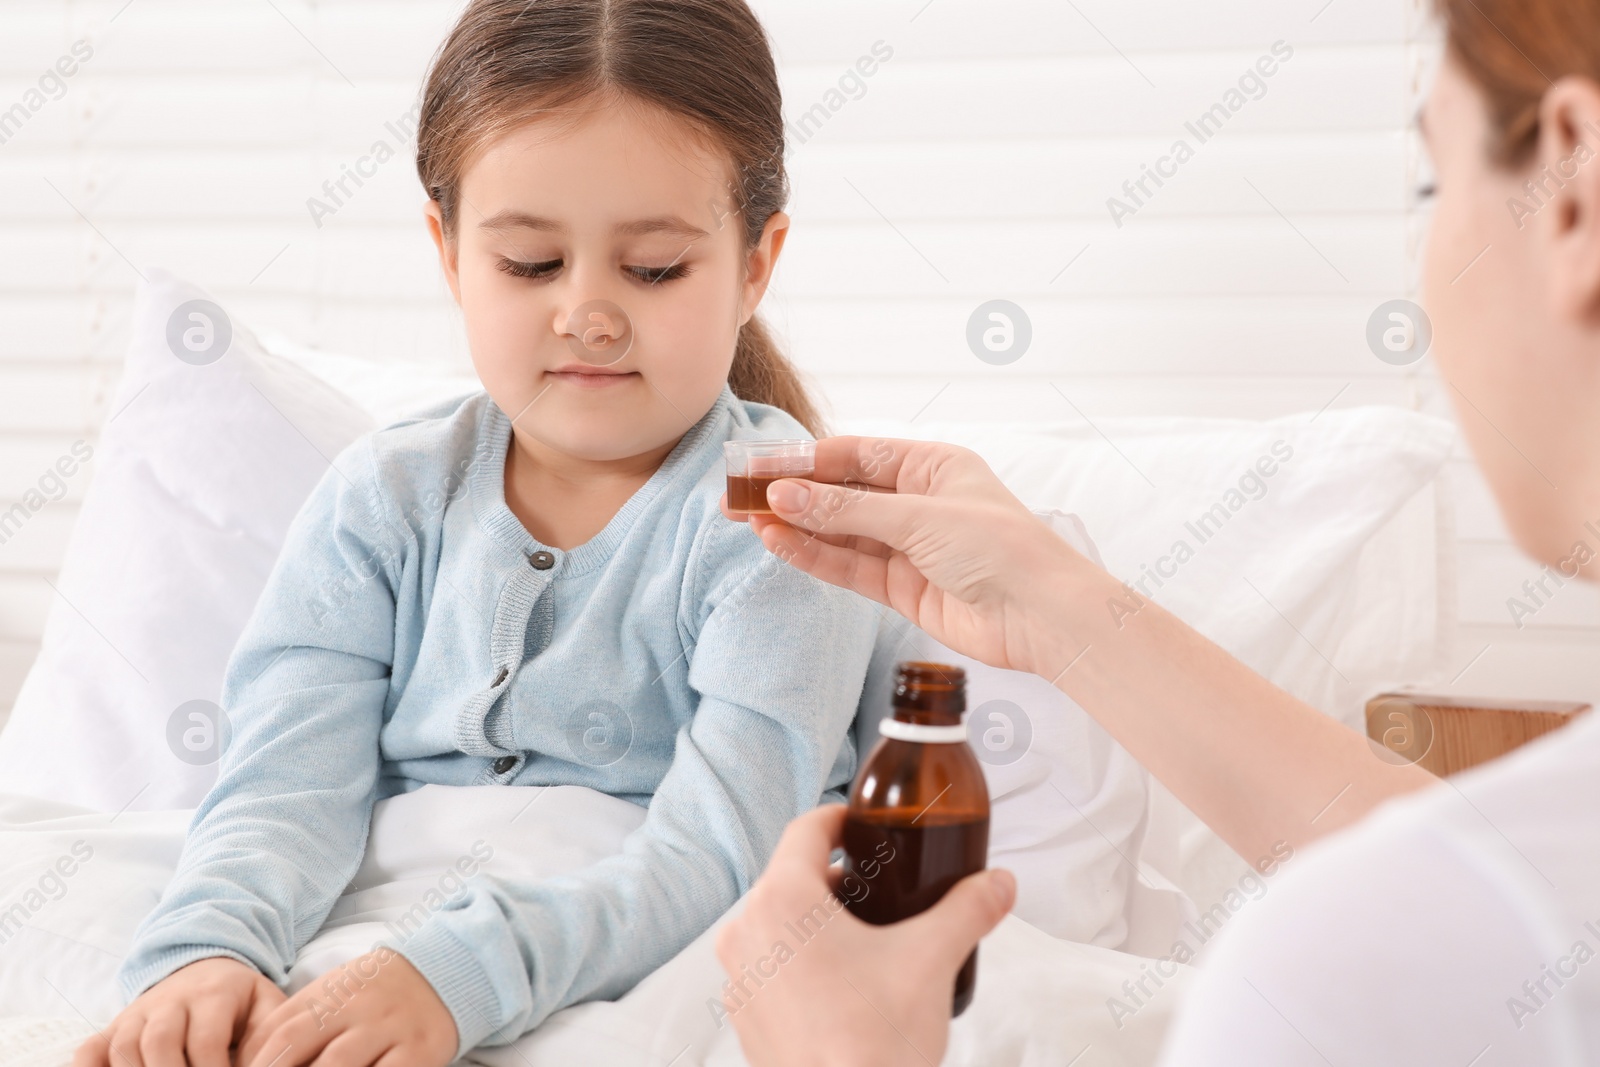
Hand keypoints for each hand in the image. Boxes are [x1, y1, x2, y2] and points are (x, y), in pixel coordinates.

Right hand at [71, 956, 284, 1066]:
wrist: (208, 967)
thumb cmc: (242, 1001)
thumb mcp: (267, 1006)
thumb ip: (269, 1037)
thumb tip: (270, 1066)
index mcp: (214, 994)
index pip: (206, 1040)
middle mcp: (170, 1000)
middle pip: (160, 1043)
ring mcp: (137, 1013)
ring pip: (124, 1047)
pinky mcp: (113, 1026)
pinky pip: (90, 1050)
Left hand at [236, 949, 456, 1066]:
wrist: (443, 973)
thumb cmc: (374, 996)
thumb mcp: (333, 996)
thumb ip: (293, 1026)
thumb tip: (247, 1063)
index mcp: (328, 994)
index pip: (276, 1031)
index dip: (252, 1063)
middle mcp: (356, 1008)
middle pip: (297, 1047)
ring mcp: (388, 1029)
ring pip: (338, 1066)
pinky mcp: (419, 1051)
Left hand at [714, 805, 1014, 1066]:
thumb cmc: (874, 1041)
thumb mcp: (931, 960)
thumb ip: (967, 910)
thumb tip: (997, 884)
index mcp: (781, 901)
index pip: (805, 830)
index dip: (839, 820)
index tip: (864, 826)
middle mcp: (746, 933)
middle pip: (792, 879)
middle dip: (839, 879)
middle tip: (885, 889)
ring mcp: (740, 979)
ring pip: (778, 926)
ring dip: (819, 923)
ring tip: (871, 941)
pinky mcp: (745, 1019)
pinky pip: (771, 969)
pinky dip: (802, 963)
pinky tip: (847, 986)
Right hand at [720, 436, 1094, 677]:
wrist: (1042, 617)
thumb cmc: (1000, 549)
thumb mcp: (918, 519)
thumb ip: (847, 511)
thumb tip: (785, 495)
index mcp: (933, 467)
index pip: (856, 456)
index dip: (806, 460)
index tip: (759, 465)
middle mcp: (918, 504)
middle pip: (841, 494)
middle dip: (792, 494)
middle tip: (739, 496)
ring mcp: (909, 548)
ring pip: (839, 533)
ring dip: (796, 527)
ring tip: (749, 520)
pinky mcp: (903, 589)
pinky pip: (848, 567)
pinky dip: (813, 556)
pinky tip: (779, 545)